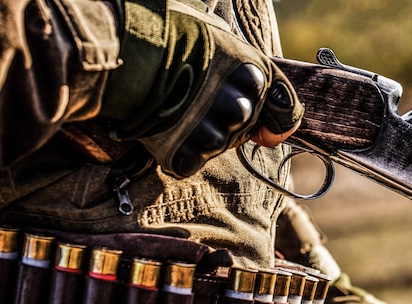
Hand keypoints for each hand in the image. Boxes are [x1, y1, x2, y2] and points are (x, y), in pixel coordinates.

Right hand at [109, 3, 302, 177]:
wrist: (126, 53)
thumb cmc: (169, 34)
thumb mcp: (217, 34)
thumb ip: (241, 60)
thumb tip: (252, 76)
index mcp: (253, 74)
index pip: (285, 109)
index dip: (279, 122)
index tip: (269, 132)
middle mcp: (239, 106)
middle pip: (244, 125)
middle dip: (227, 119)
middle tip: (198, 101)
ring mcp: (212, 133)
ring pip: (217, 145)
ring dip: (200, 134)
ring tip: (176, 109)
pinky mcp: (185, 154)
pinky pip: (190, 162)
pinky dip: (177, 152)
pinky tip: (164, 129)